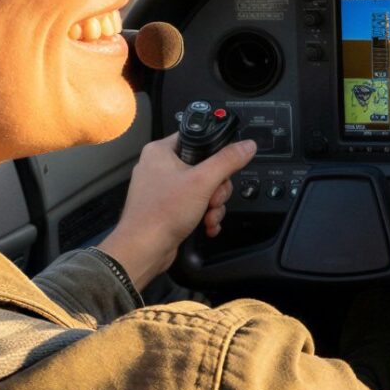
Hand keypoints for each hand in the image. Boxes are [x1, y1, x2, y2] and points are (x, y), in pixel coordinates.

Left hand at [101, 134, 253, 285]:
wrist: (144, 249)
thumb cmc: (160, 214)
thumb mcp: (202, 182)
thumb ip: (227, 161)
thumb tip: (246, 146)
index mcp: (161, 152)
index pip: (197, 139)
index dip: (214, 153)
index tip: (222, 168)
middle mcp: (159, 167)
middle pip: (205, 167)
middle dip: (217, 188)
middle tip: (213, 198)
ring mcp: (163, 189)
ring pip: (203, 188)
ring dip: (213, 205)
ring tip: (208, 215)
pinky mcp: (167, 207)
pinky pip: (194, 204)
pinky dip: (204, 215)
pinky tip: (206, 225)